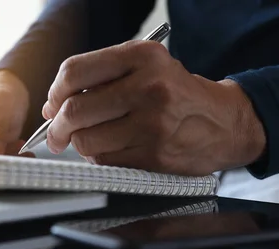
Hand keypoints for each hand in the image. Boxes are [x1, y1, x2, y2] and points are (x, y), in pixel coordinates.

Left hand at [42, 41, 265, 174]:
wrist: (224, 122)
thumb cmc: (178, 94)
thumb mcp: (147, 69)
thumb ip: (102, 79)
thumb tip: (55, 105)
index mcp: (142, 57)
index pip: (75, 71)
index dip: (55, 92)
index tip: (54, 104)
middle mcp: (148, 86)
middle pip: (75, 109)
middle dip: (57, 127)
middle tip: (56, 134)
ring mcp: (152, 123)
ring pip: (86, 140)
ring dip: (80, 145)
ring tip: (89, 140)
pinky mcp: (154, 154)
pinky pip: (105, 160)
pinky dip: (99, 158)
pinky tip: (110, 150)